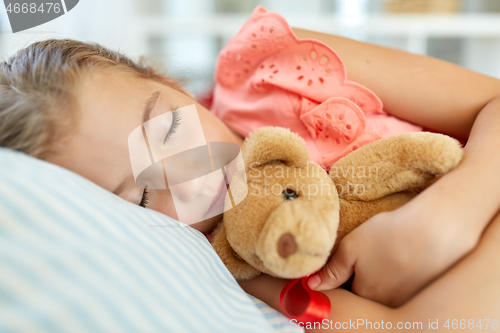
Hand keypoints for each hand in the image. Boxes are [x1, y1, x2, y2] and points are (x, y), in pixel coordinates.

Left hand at [306, 196, 477, 306]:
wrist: (437, 228)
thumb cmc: (391, 235)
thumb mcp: (352, 247)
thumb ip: (332, 269)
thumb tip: (313, 286)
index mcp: (365, 295)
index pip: (348, 294)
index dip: (347, 277)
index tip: (352, 262)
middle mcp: (388, 304)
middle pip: (369, 295)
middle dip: (366, 279)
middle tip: (375, 256)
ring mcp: (410, 300)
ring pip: (390, 292)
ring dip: (387, 279)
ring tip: (393, 255)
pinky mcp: (428, 292)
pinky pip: (410, 289)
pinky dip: (406, 277)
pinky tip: (409, 258)